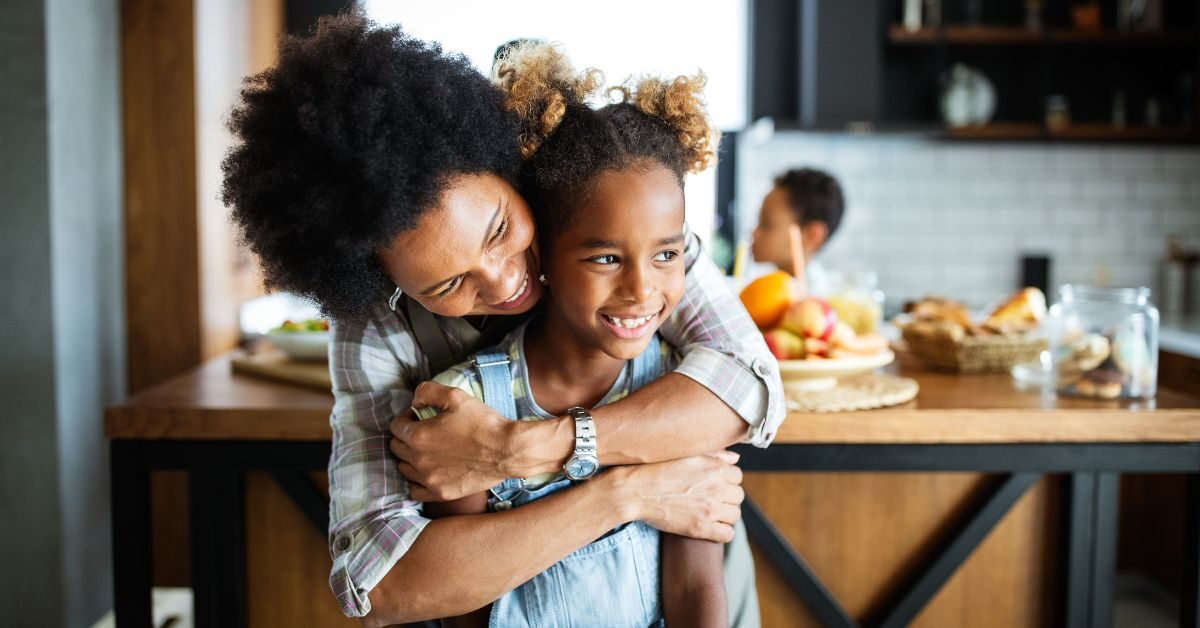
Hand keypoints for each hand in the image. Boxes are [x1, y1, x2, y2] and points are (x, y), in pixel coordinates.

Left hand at [390, 381, 522, 501]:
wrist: (507, 450)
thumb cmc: (483, 422)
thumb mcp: (455, 396)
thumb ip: (427, 391)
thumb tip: (414, 401)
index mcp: (418, 436)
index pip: (396, 426)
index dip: (406, 418)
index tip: (419, 416)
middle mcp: (419, 460)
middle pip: (396, 448)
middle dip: (405, 437)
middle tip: (423, 431)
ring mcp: (429, 479)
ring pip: (403, 469)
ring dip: (409, 457)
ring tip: (426, 450)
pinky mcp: (441, 493)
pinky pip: (415, 490)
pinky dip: (416, 480)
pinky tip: (428, 471)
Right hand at [610, 451, 743, 542]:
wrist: (634, 490)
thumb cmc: (655, 469)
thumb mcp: (685, 454)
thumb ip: (715, 454)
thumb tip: (736, 459)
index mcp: (715, 467)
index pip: (738, 476)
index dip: (726, 480)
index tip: (715, 484)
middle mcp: (717, 488)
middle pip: (738, 496)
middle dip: (727, 497)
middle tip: (711, 499)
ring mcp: (710, 509)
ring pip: (735, 515)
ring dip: (725, 515)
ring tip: (709, 513)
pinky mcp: (701, 528)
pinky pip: (727, 534)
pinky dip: (721, 532)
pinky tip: (710, 527)